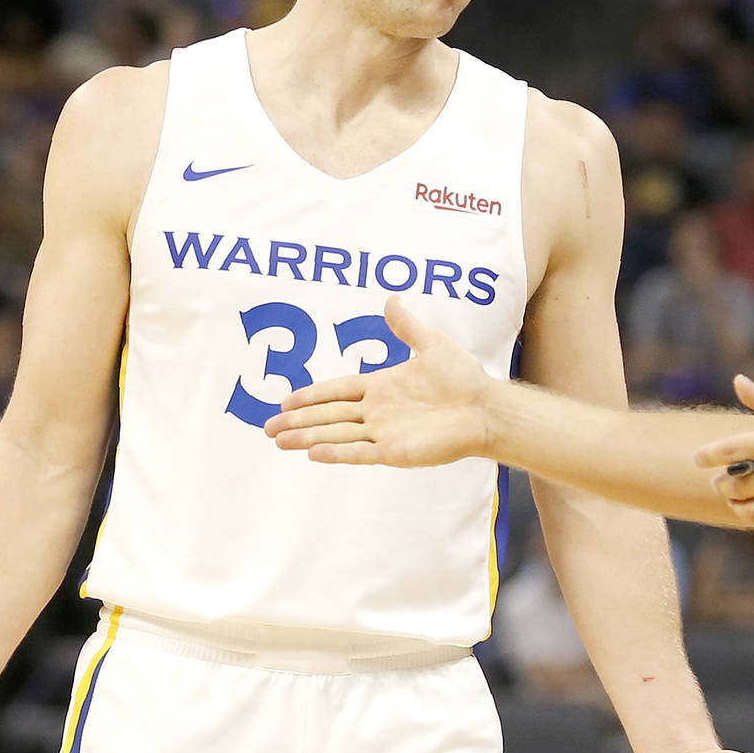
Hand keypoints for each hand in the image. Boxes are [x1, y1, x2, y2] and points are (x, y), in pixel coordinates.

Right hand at [264, 296, 492, 466]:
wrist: (486, 408)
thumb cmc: (463, 379)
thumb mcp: (431, 345)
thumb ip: (406, 326)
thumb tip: (391, 299)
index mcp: (381, 387)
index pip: (337, 391)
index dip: (310, 396)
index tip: (285, 401)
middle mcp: (377, 412)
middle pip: (328, 416)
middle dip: (298, 421)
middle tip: (267, 428)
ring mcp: (384, 433)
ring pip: (336, 435)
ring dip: (307, 437)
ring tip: (279, 442)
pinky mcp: (395, 452)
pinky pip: (360, 453)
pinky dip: (337, 452)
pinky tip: (313, 452)